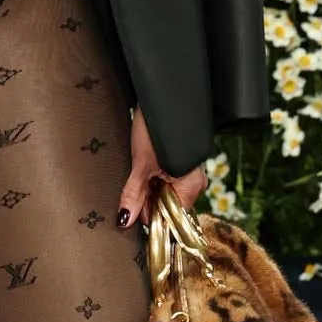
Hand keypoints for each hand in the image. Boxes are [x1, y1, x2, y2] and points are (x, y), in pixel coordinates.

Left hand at [118, 107, 206, 227]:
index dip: (151, 217)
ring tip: (139, 176)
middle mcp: (195, 183)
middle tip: (133, 189)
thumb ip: (134, 194)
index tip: (133, 212)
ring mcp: (189, 175)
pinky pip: (167, 185)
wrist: (158, 103)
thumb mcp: (141, 165)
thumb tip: (126, 219)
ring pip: (166, 196)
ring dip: (149, 192)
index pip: (172, 218)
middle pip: (169, 208)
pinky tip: (144, 172)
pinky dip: (153, 183)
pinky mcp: (181, 168)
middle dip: (148, 203)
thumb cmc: (154, 130)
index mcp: (191, 186)